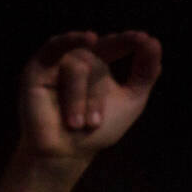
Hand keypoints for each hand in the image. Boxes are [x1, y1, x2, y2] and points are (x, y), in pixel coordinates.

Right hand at [18, 30, 161, 161]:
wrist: (65, 153)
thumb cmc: (97, 131)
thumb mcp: (130, 101)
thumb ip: (144, 74)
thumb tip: (154, 41)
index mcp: (98, 65)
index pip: (114, 46)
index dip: (128, 42)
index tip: (145, 39)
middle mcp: (77, 59)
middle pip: (97, 64)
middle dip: (97, 98)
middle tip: (94, 124)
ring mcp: (57, 61)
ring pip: (78, 66)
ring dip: (80, 99)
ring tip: (76, 124)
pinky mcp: (37, 67)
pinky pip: (55, 46)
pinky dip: (70, 40)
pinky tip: (89, 38)